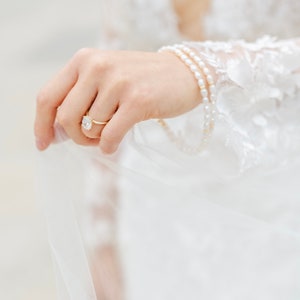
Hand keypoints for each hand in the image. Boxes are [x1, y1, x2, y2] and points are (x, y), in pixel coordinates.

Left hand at [34, 48, 200, 153]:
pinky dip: (108, 147)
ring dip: (96, 140)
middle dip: (74, 137)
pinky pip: (109, 136)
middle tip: (89, 140)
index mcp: (84, 60)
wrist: (184, 74)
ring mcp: (118, 83)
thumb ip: (80, 99)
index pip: (48, 96)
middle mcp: (97, 66)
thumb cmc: (142, 81)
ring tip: (110, 133)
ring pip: (89, 129)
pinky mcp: (137, 101)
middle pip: (65, 118)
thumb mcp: (106, 79)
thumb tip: (56, 132)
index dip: (41, 124)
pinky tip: (113, 145)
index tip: (44, 144)